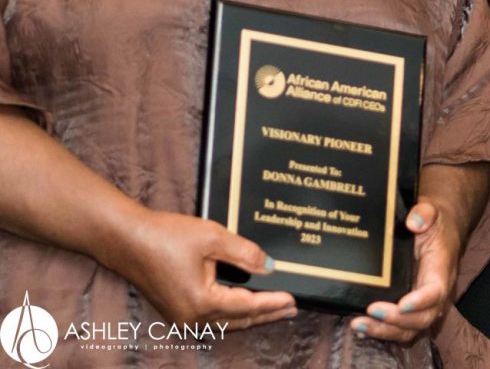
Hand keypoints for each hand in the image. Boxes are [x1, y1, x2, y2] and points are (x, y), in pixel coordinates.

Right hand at [114, 209, 295, 329]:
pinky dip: (232, 314)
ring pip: (226, 322)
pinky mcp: (176, 311)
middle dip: (267, 314)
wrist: (126, 239)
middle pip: (239, 320)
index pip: (247, 306)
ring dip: (251, 316)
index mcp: (202, 302)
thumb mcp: (212, 238)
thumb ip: (245, 253)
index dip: (272, 302)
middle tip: (292, 308)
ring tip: (275, 309)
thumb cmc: (166, 236)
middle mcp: (192, 317)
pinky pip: (212, 318)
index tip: (294, 299)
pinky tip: (244, 306)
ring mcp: (182, 317)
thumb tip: (269, 267)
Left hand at [350, 201, 456, 344]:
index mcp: (441, 269)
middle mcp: (435, 293)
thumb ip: (424, 213)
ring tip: (359, 324)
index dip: (421, 302)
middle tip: (372, 311)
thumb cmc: (433, 224)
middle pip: (423, 318)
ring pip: (410, 329)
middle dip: (397, 321)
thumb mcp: (431, 211)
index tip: (402, 305)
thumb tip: (413, 222)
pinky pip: (399, 327)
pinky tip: (362, 329)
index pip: (436, 291)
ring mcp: (422, 303)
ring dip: (385, 331)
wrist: (437, 230)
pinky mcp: (410, 307)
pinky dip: (381, 332)